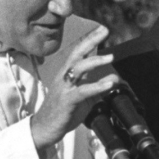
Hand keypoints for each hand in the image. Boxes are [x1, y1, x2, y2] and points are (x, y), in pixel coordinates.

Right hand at [30, 25, 119, 149]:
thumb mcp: (82, 97)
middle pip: (76, 54)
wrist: (44, 129)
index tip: (102, 29)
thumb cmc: (62, 112)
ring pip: (78, 68)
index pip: (78, 53)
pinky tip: (109, 84)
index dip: (89, 40)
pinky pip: (82, 91)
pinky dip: (97, 86)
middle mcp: (63, 77)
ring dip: (95, 61)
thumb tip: (113, 78)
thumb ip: (97, 86)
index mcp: (66, 74)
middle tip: (104, 31)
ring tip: (111, 56)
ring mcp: (64, 88)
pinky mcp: (66, 101)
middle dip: (90, 40)